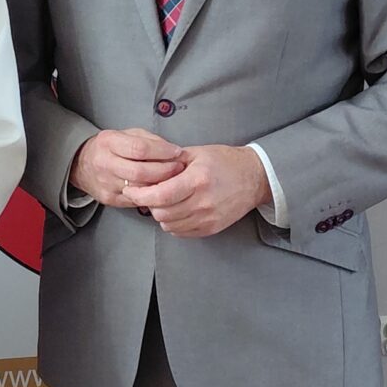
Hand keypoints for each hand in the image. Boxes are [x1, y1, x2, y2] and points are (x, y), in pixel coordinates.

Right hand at [69, 126, 186, 208]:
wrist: (81, 164)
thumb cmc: (110, 147)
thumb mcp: (127, 134)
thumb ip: (149, 140)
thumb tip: (173, 151)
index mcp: (109, 142)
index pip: (140, 148)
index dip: (162, 151)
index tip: (177, 152)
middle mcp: (105, 163)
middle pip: (141, 172)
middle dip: (165, 171)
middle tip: (179, 168)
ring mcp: (106, 184)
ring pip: (140, 189)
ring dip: (161, 185)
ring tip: (174, 179)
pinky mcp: (110, 199)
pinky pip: (136, 200)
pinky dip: (151, 196)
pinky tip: (161, 190)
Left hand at [122, 144, 270, 237]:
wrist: (254, 178)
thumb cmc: (226, 162)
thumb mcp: (197, 153)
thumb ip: (171, 162)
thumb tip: (145, 170)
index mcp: (197, 180)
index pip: (160, 195)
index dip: (140, 195)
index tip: (132, 189)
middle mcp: (202, 202)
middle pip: (161, 213)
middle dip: (149, 204)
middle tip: (148, 193)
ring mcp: (208, 218)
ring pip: (169, 224)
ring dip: (160, 214)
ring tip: (165, 201)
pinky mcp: (211, 228)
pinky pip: (181, 232)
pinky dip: (173, 223)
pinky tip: (177, 209)